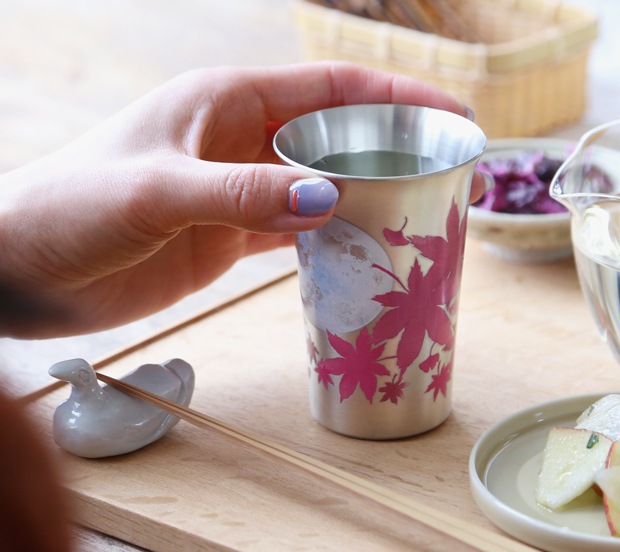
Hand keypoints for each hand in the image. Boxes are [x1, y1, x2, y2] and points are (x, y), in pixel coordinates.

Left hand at [0, 62, 484, 337]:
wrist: (25, 269)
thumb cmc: (72, 208)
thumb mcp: (157, 191)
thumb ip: (242, 193)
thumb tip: (327, 198)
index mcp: (227, 101)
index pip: (330, 88)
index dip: (396, 96)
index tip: (451, 114)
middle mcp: (241, 139)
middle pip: (336, 134)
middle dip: (392, 147)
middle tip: (448, 174)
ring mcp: (239, 189)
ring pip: (321, 183)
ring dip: (367, 195)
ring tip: (421, 213)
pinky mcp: (230, 235)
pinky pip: (296, 229)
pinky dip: (331, 236)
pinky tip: (363, 248)